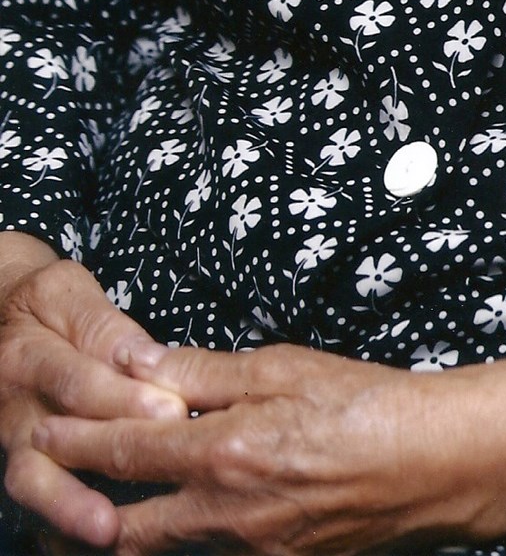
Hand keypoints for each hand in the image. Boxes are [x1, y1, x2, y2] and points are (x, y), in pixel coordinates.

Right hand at [0, 234, 186, 548]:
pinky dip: (61, 519)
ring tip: (108, 528)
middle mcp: (15, 402)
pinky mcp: (18, 463)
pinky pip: (33, 498)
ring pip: (33, 479)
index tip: (170, 409)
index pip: (79, 379)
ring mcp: (12, 439)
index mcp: (30, 353)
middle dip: (106, 453)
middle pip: (54, 438)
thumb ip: (104, 327)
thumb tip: (146, 358)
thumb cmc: (42, 306)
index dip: (125, 396)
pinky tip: (102, 533)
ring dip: (71, 506)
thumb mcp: (67, 294)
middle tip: (155, 460)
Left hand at [34, 340, 505, 553]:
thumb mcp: (285, 366)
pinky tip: (191, 514)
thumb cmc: (369, 404)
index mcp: (225, 452)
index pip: (126, 450)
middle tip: (48, 492)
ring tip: (104, 512)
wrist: (439, 464)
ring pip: (168, 549)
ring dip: (131, 529)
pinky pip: (217, 554)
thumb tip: (144, 364)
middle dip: (81, 515)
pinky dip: (191, 536)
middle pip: (124, 529)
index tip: (38, 432)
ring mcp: (252, 550)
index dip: (74, 443)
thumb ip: (208, 371)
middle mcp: (227, 514)